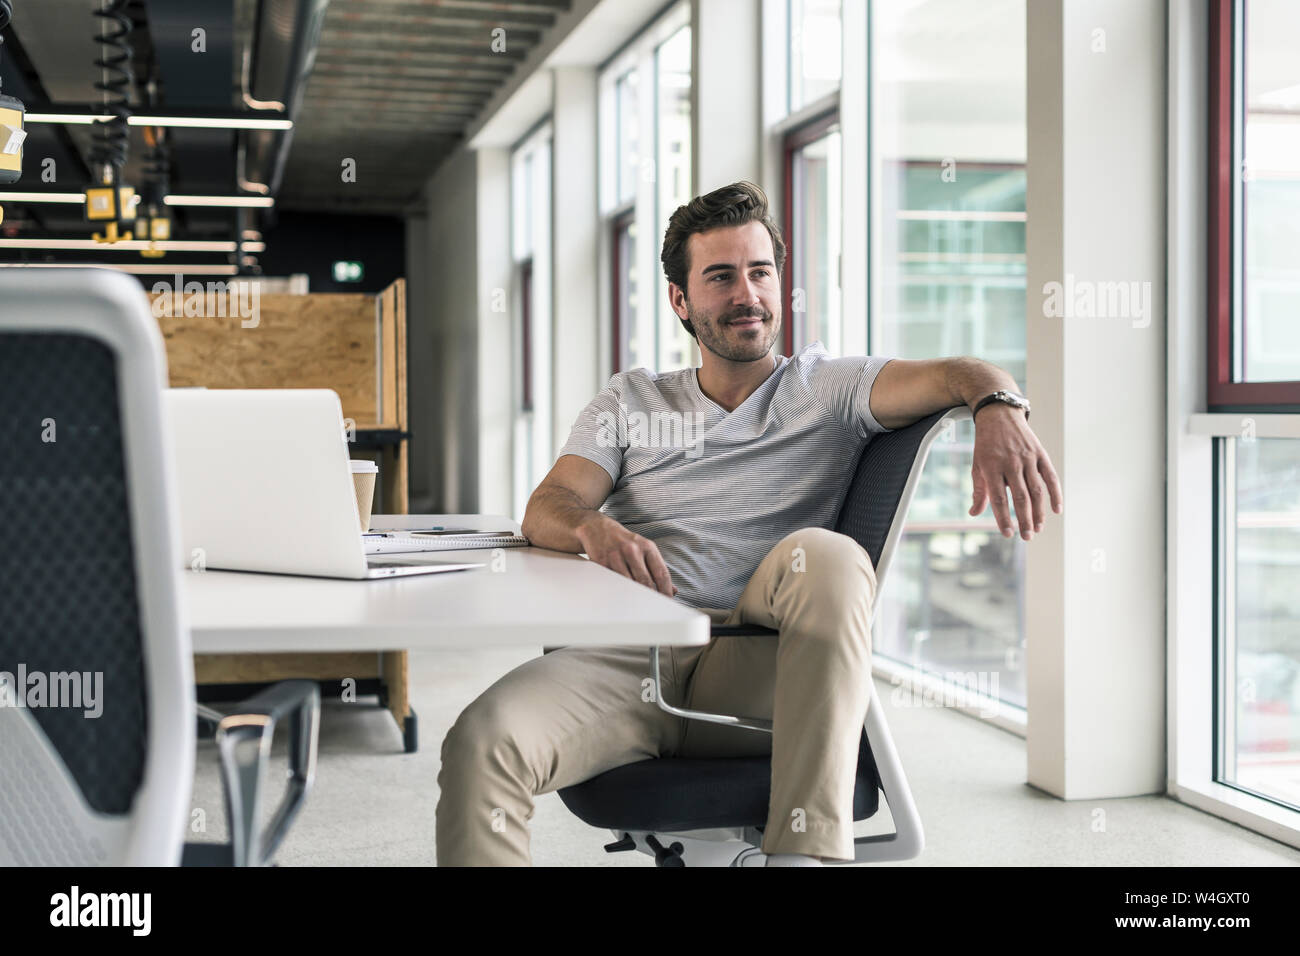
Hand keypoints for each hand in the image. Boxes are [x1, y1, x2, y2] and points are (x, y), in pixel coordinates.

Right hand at [575, 515, 677, 596]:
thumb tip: (672, 590)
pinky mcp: (602, 562)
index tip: (667, 601)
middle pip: (645, 581)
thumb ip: (658, 569)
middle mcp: (632, 549)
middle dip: (650, 596)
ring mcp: (616, 555)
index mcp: (647, 547)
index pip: (661, 573)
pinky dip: (619, 590)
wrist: (597, 528)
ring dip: (633, 596)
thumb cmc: (625, 542)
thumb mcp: (645, 550)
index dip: (665, 590)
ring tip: (637, 604)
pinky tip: (622, 595)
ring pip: (628, 583)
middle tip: (652, 607)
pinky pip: (613, 582)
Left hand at [969, 404, 1062, 539]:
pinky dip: (1055, 494)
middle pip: (1021, 497)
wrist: (999, 415)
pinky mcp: (1040, 454)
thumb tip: (974, 513)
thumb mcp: (977, 465)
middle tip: (1027, 536)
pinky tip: (1056, 510)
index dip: (1004, 518)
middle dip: (1024, 520)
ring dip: (1039, 512)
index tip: (1008, 534)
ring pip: (1037, 490)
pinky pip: (1051, 477)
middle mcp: (1011, 463)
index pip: (999, 499)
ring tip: (1038, 528)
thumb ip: (979, 490)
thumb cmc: (986, 445)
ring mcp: (1027, 458)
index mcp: (992, 467)